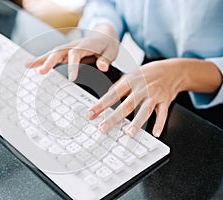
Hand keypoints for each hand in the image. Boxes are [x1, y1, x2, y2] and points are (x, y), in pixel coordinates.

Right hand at [27, 24, 119, 80]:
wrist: (103, 36)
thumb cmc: (107, 45)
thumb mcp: (111, 51)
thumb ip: (106, 59)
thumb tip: (103, 67)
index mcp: (86, 45)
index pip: (76, 54)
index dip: (73, 65)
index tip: (72, 78)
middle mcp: (74, 45)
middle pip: (60, 51)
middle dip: (50, 61)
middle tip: (41, 72)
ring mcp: (68, 48)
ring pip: (53, 52)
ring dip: (41, 59)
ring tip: (28, 66)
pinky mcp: (64, 52)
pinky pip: (52, 55)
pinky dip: (41, 60)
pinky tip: (30, 65)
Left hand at [86, 58, 221, 136]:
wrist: (173, 69)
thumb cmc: (149, 73)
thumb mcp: (132, 74)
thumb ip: (119, 85)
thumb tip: (107, 94)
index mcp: (130, 81)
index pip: (112, 95)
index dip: (100, 105)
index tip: (90, 114)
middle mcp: (142, 88)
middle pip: (126, 105)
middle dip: (114, 118)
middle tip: (103, 128)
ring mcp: (154, 95)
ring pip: (145, 110)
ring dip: (137, 123)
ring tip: (128, 134)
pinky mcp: (166, 101)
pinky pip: (163, 113)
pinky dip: (160, 123)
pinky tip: (156, 133)